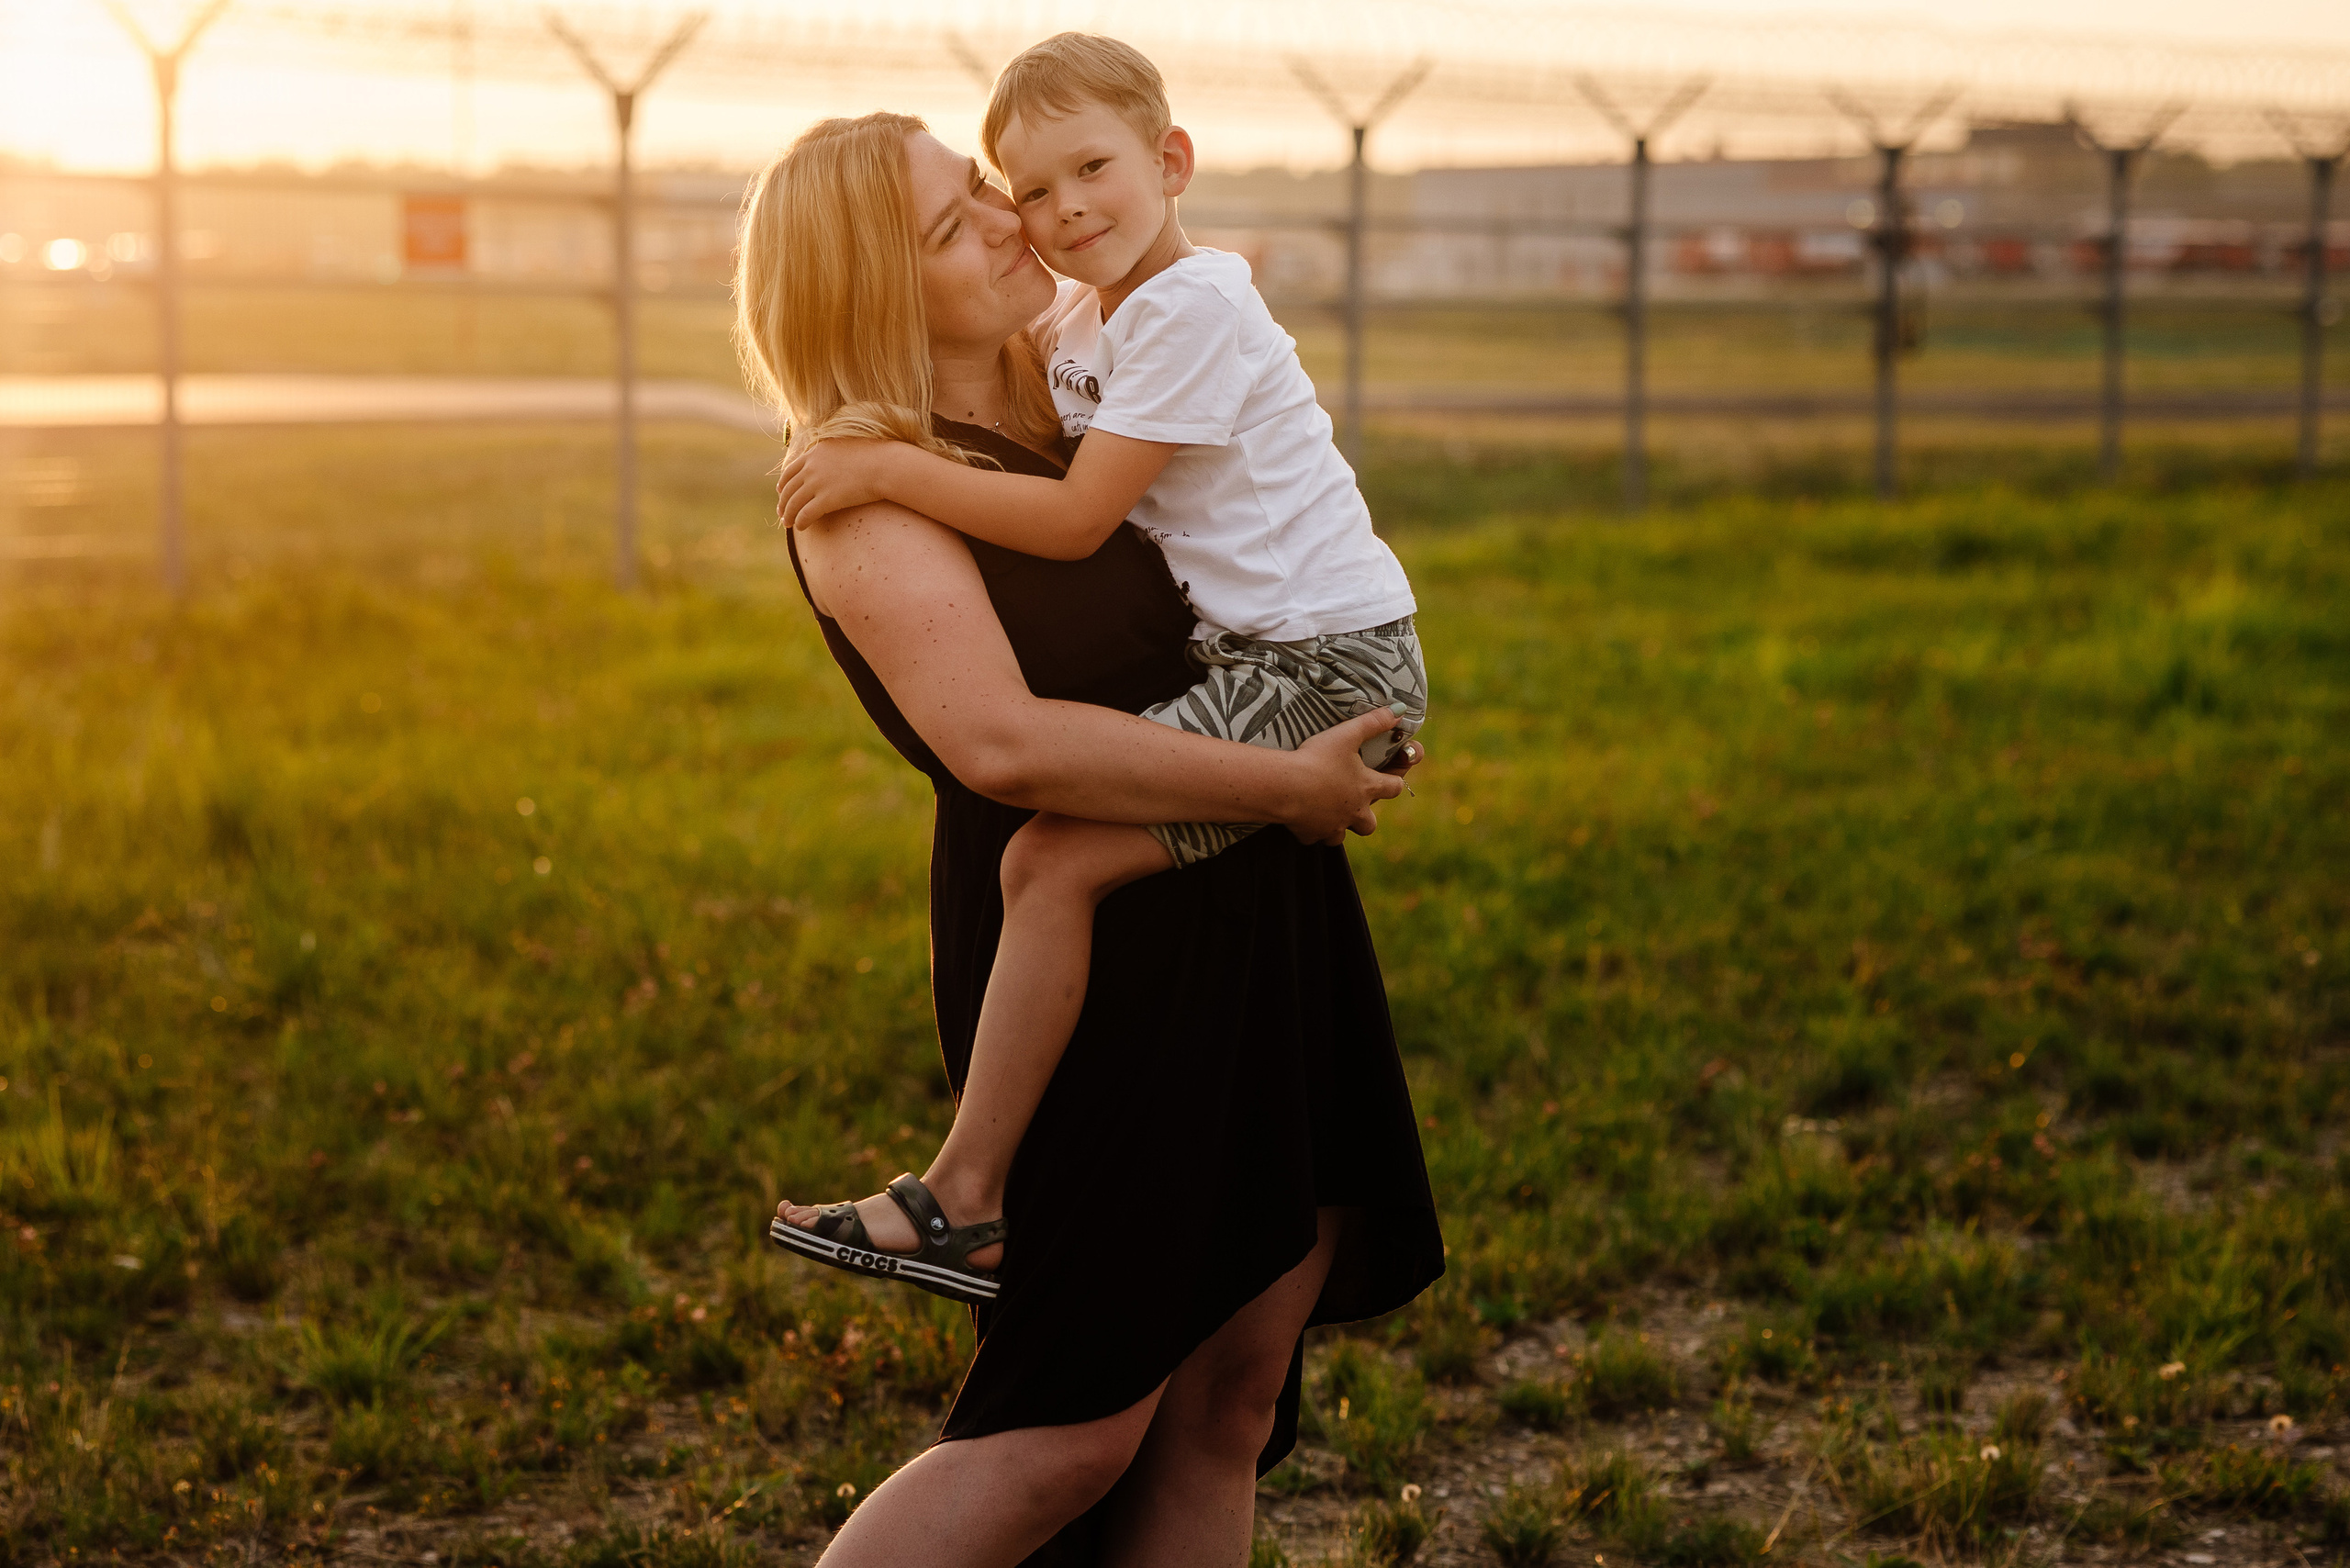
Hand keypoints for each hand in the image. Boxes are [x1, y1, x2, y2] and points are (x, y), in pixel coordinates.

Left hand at [777, 439, 895, 529]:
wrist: (885, 465)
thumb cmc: (874, 456)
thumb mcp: (847, 447)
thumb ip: (833, 453)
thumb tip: (834, 461)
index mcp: (815, 453)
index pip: (790, 470)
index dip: (784, 484)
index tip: (781, 492)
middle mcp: (812, 467)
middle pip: (789, 488)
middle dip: (783, 502)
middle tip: (782, 512)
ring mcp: (817, 483)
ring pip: (794, 503)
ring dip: (788, 515)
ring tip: (788, 523)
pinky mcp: (826, 500)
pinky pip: (805, 514)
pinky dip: (800, 522)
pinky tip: (800, 527)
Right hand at [1284, 710, 1409, 846]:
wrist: (1284, 786)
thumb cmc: (1317, 759)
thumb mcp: (1346, 734)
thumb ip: (1373, 722)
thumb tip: (1399, 710)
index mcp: (1367, 787)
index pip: (1395, 788)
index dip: (1394, 780)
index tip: (1389, 775)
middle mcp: (1354, 812)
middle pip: (1369, 825)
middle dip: (1365, 816)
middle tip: (1353, 802)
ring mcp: (1332, 826)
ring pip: (1341, 836)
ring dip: (1338, 826)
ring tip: (1327, 812)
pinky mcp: (1310, 833)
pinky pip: (1314, 837)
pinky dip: (1311, 830)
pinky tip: (1303, 817)